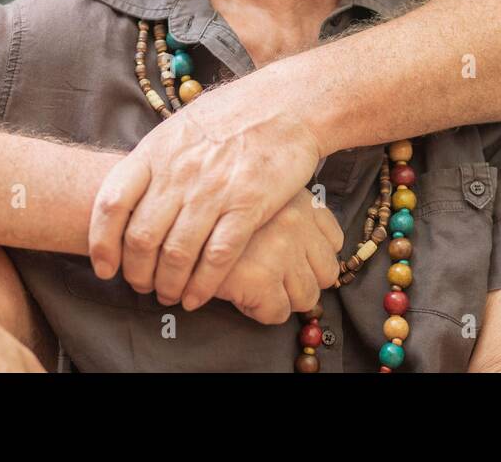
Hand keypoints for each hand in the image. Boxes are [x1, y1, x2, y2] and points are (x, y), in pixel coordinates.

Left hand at [88, 80, 326, 308]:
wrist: (287, 104)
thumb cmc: (233, 113)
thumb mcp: (181, 127)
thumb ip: (155, 161)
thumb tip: (131, 196)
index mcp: (156, 150)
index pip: (111, 203)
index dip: (101, 242)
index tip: (105, 267)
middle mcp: (179, 172)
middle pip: (141, 238)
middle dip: (137, 273)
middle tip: (142, 286)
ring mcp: (213, 190)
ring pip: (176, 255)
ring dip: (167, 285)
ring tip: (169, 295)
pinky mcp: (248, 205)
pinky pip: (217, 257)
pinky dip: (203, 285)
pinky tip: (198, 297)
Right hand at [213, 189, 343, 323]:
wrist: (167, 207)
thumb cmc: (212, 200)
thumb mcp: (256, 188)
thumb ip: (279, 207)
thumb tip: (305, 243)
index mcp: (299, 200)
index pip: (333, 239)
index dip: (312, 254)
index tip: (291, 260)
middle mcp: (297, 222)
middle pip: (327, 271)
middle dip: (301, 281)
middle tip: (270, 278)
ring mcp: (282, 249)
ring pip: (307, 296)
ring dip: (281, 298)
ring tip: (253, 286)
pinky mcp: (261, 276)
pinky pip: (277, 312)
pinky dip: (258, 311)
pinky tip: (238, 293)